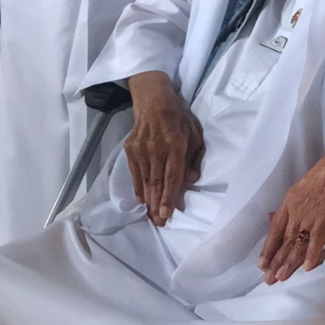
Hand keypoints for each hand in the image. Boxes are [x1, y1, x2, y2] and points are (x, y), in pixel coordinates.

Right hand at [125, 71, 204, 224]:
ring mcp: (141, 149)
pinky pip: (135, 173)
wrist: (152, 100)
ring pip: (145, 180)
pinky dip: (138, 188)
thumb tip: (191, 179)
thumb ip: (194, 156)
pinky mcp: (130, 149)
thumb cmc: (178, 117)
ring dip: (149, 201)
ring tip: (152, 217)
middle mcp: (156, 148)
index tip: (168, 214)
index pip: (172, 176)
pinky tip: (142, 200)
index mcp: (175, 144)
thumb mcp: (194, 132)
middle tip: (159, 224)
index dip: (170, 196)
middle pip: (157, 182)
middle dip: (158, 205)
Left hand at [258, 132, 324, 284]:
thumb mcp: (302, 186)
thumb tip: (280, 218)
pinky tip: (306, 268)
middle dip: (275, 261)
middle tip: (267, 280)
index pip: (275, 229)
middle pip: (284, 240)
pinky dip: (311, 255)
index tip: (261, 264)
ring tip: (280, 278)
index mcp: (289, 201)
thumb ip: (293, 204)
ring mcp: (310, 216)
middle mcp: (296, 211)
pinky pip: (316, 240)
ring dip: (288, 263)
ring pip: (296, 244)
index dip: (268, 248)